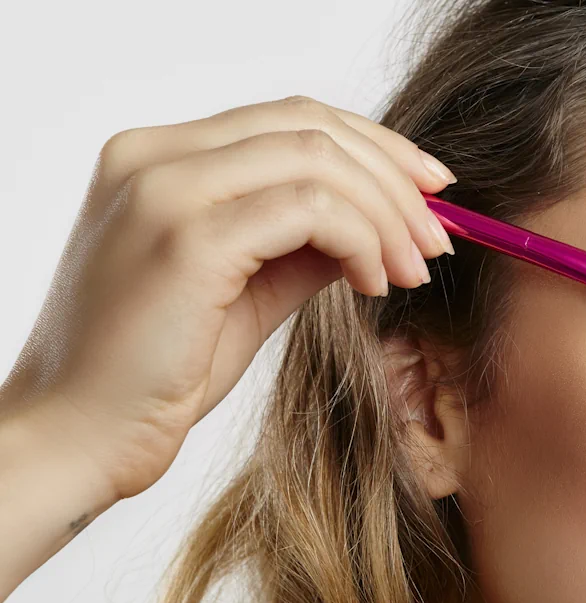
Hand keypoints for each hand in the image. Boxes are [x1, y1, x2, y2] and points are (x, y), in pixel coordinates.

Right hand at [0, 94, 455, 502]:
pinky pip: (309, 209)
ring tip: (413, 271)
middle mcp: (154, 155)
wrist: (82, 437)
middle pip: (311, 125)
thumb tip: (380, 224)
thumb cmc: (160, 371)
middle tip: (439, 238)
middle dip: (394, 178)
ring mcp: (164, 188)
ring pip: (318, 159)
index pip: (290, 118)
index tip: (431, 190)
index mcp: (159, 157)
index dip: (375, 147)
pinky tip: (374, 284)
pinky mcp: (186, 237)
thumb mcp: (247, 289)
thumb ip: (303, 243)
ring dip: (387, 214)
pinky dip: (360, 240)